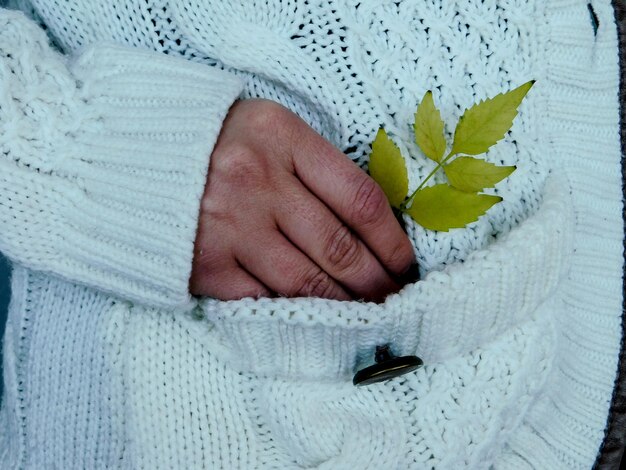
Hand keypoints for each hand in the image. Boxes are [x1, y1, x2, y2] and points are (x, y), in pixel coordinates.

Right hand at [190, 99, 414, 301]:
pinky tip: (316, 316)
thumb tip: (367, 225)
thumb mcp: (269, 131)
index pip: (360, 199)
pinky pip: (264, 299)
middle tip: (394, 299)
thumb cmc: (213, 141)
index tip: (405, 264)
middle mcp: (256, 181)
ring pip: (307, 283)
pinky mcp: (205, 265)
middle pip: (339, 248)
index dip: (393, 241)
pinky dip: (295, 311)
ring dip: (345, 306)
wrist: (129, 156)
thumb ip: (315, 168)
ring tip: (366, 314)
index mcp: (282, 138)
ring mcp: (228, 226)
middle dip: (377, 283)